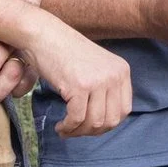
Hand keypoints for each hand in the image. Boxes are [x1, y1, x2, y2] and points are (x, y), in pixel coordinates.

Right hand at [19, 20, 130, 136]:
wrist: (43, 34)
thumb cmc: (63, 52)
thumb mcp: (95, 68)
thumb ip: (105, 89)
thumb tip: (103, 123)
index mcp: (122, 71)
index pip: (124, 110)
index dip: (106, 124)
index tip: (90, 126)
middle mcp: (114, 75)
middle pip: (111, 120)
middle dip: (92, 131)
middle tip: (75, 130)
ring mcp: (98, 81)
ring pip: (94, 123)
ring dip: (78, 132)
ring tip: (65, 129)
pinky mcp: (79, 86)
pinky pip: (77, 119)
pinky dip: (68, 127)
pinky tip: (60, 126)